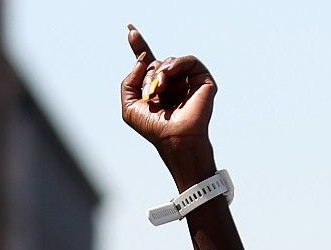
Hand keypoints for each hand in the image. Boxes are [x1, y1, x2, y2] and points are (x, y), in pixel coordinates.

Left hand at [119, 26, 217, 178]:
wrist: (174, 138)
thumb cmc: (154, 128)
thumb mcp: (129, 107)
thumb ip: (128, 81)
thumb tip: (142, 60)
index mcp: (157, 89)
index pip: (148, 62)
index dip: (139, 46)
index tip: (130, 30)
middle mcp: (172, 83)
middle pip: (156, 62)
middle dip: (149, 73)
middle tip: (149, 92)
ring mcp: (187, 81)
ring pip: (170, 61)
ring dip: (160, 71)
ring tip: (159, 88)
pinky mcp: (202, 81)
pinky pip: (188, 60)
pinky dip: (177, 63)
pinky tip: (170, 73)